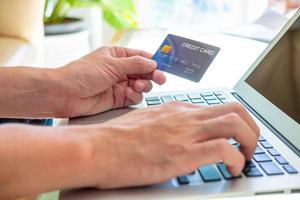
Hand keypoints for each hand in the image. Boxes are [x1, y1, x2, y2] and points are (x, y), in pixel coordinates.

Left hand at [58, 46, 165, 116]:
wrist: (66, 94)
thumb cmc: (84, 74)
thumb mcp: (112, 64)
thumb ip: (135, 64)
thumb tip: (153, 62)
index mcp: (116, 55)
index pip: (140, 56)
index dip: (153, 60)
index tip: (164, 65)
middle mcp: (119, 70)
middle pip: (143, 71)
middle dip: (152, 74)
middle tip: (160, 79)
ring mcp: (119, 84)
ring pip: (141, 85)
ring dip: (143, 85)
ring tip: (137, 85)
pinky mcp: (118, 98)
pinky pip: (134, 96)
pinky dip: (134, 95)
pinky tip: (128, 93)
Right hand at [84, 102, 259, 188]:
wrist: (98, 147)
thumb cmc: (116, 138)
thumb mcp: (146, 122)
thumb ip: (166, 124)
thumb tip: (176, 134)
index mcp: (176, 109)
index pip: (216, 107)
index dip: (233, 121)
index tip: (234, 136)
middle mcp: (185, 116)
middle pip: (234, 109)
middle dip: (250, 127)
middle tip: (248, 144)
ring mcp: (185, 133)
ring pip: (236, 124)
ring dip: (250, 141)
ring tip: (246, 157)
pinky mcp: (183, 153)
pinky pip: (224, 150)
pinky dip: (237, 160)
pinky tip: (232, 169)